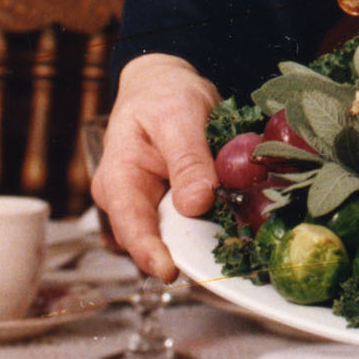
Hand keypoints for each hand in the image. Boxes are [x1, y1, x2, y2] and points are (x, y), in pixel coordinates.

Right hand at [91, 53, 220, 281]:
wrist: (166, 87)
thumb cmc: (163, 95)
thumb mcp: (177, 116)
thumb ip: (186, 159)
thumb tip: (196, 204)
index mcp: (118, 178)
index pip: (130, 225)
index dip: (149, 252)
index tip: (170, 271)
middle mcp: (130, 201)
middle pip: (157, 239)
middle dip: (190, 250)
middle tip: (227, 252)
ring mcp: (153, 207)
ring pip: (181, 235)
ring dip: (208, 237)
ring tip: (240, 231)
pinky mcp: (176, 207)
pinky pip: (196, 223)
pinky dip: (217, 223)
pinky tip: (240, 218)